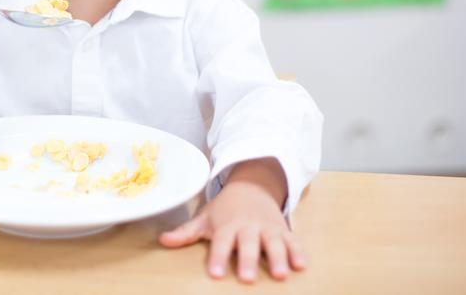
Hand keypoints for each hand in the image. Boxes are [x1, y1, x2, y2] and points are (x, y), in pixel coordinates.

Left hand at [158, 159, 305, 282]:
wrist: (252, 186)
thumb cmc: (225, 209)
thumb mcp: (205, 218)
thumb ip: (186, 232)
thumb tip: (162, 240)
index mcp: (227, 226)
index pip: (220, 243)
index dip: (217, 257)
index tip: (214, 274)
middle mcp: (248, 227)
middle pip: (247, 245)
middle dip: (248, 261)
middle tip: (247, 279)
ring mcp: (267, 228)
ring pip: (273, 244)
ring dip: (277, 258)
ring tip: (280, 275)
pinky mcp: (283, 230)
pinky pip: (293, 240)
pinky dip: (298, 251)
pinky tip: (302, 265)